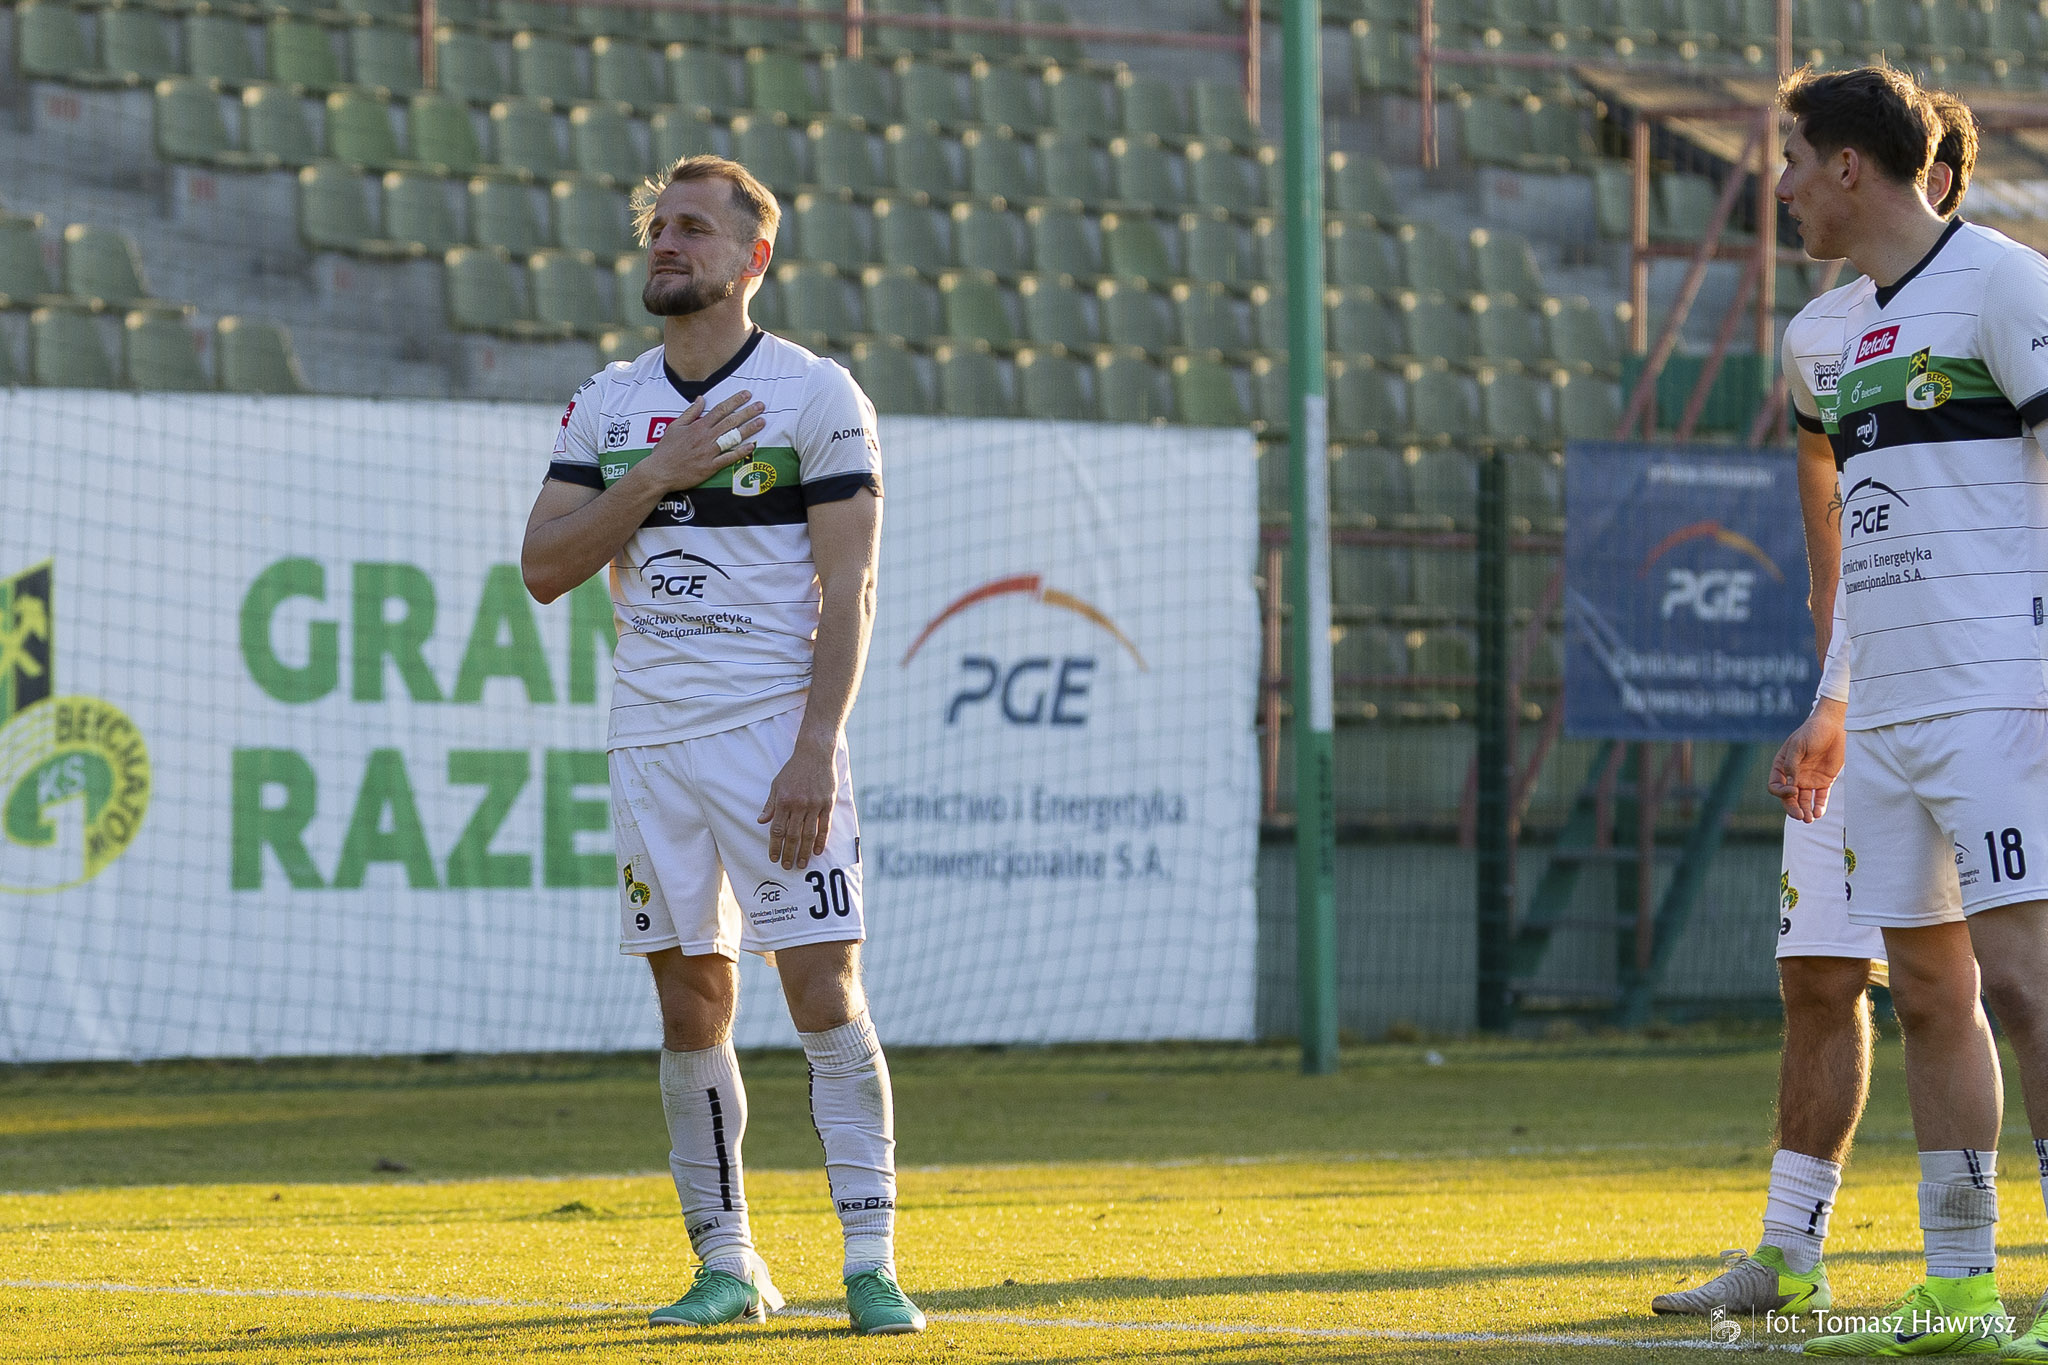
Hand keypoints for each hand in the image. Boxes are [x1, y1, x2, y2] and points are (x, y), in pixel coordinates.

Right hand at [638, 390, 766, 490]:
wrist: (659, 472)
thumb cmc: (665, 450)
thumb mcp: (674, 426)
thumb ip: (690, 413)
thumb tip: (700, 398)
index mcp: (697, 426)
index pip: (720, 410)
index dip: (735, 401)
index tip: (747, 394)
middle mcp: (705, 437)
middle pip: (730, 421)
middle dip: (747, 412)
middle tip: (761, 405)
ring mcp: (708, 452)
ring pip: (732, 438)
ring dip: (748, 429)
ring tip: (761, 421)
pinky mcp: (710, 466)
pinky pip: (728, 458)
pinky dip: (740, 452)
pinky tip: (751, 446)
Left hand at [758, 739, 836, 869]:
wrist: (815, 754)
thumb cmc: (794, 769)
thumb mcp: (777, 784)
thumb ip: (770, 804)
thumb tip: (760, 821)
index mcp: (783, 801)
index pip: (777, 829)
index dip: (775, 846)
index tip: (773, 858)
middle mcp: (798, 805)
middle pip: (792, 835)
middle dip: (789, 853)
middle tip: (787, 866)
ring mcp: (814, 805)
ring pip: (808, 834)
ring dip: (804, 851)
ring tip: (802, 864)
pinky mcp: (827, 803)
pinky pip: (824, 826)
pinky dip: (821, 840)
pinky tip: (818, 851)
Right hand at [1768, 699, 1846, 822]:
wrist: (1834, 726)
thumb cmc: (1812, 732)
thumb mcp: (1798, 745)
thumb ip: (1793, 764)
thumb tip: (1790, 784)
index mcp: (1782, 767)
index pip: (1776, 786)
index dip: (1782, 792)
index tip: (1794, 789)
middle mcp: (1793, 776)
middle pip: (1789, 798)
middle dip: (1793, 808)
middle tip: (1801, 817)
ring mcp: (1809, 779)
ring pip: (1804, 801)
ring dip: (1805, 811)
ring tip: (1809, 820)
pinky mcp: (1824, 781)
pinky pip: (1820, 797)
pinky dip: (1819, 806)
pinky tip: (1818, 813)